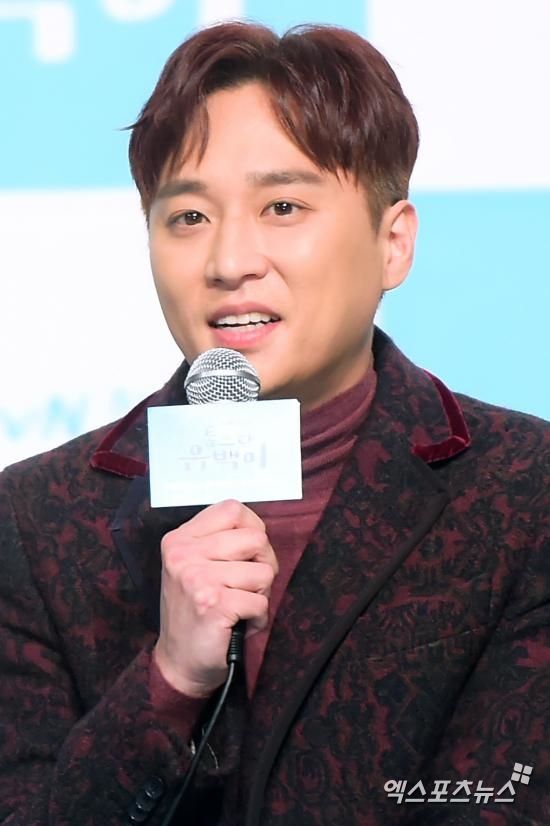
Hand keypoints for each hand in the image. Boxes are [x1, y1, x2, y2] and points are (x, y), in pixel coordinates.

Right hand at [153, 499, 277, 697]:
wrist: (179, 661)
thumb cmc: (196, 611)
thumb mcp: (197, 566)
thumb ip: (222, 542)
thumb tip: (259, 532)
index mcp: (181, 539)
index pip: (233, 509)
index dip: (253, 528)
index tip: (249, 552)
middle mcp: (184, 554)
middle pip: (255, 538)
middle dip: (264, 564)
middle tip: (247, 586)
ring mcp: (196, 579)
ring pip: (264, 572)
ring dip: (260, 594)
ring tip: (239, 605)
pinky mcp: (212, 605)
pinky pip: (261, 602)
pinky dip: (258, 618)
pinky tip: (239, 623)